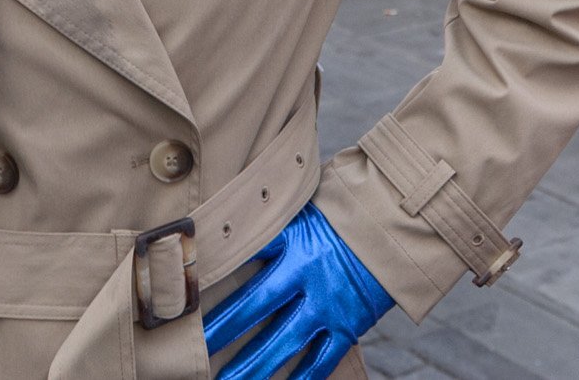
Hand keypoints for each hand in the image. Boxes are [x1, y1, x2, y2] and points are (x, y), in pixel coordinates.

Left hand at [203, 205, 392, 379]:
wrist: (392, 230)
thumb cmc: (338, 218)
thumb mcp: (300, 214)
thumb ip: (266, 229)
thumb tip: (222, 234)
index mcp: (292, 245)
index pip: (243, 263)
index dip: (214, 282)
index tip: (186, 304)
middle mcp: (307, 277)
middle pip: (256, 308)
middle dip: (222, 332)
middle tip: (193, 355)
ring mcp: (328, 305)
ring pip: (284, 342)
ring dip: (253, 366)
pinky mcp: (348, 327)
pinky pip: (321, 359)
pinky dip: (301, 378)